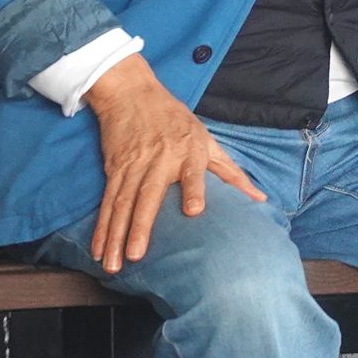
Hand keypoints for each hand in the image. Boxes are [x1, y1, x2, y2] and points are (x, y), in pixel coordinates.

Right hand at [83, 54, 264, 273]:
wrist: (132, 93)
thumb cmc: (176, 119)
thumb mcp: (207, 139)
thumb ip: (230, 172)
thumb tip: (259, 198)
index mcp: (188, 150)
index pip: (193, 171)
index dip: (194, 189)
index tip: (194, 210)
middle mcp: (160, 158)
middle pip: (148, 195)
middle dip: (140, 226)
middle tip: (136, 255)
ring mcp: (134, 164)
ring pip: (122, 203)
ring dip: (114, 235)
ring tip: (112, 264)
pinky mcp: (115, 169)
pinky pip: (107, 201)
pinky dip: (101, 227)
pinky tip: (98, 249)